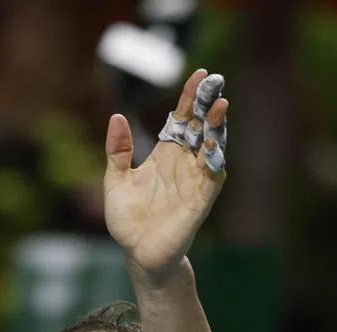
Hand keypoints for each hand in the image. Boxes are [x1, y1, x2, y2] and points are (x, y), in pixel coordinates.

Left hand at [104, 69, 228, 282]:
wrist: (136, 252)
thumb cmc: (129, 219)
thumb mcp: (116, 179)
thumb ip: (117, 150)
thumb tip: (116, 116)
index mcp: (165, 155)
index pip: (180, 120)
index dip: (189, 98)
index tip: (198, 74)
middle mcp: (183, 164)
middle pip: (200, 127)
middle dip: (208, 105)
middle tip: (215, 81)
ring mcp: (194, 181)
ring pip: (211, 148)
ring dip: (216, 127)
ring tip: (220, 105)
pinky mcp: (199, 200)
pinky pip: (211, 176)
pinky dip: (214, 159)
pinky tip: (214, 143)